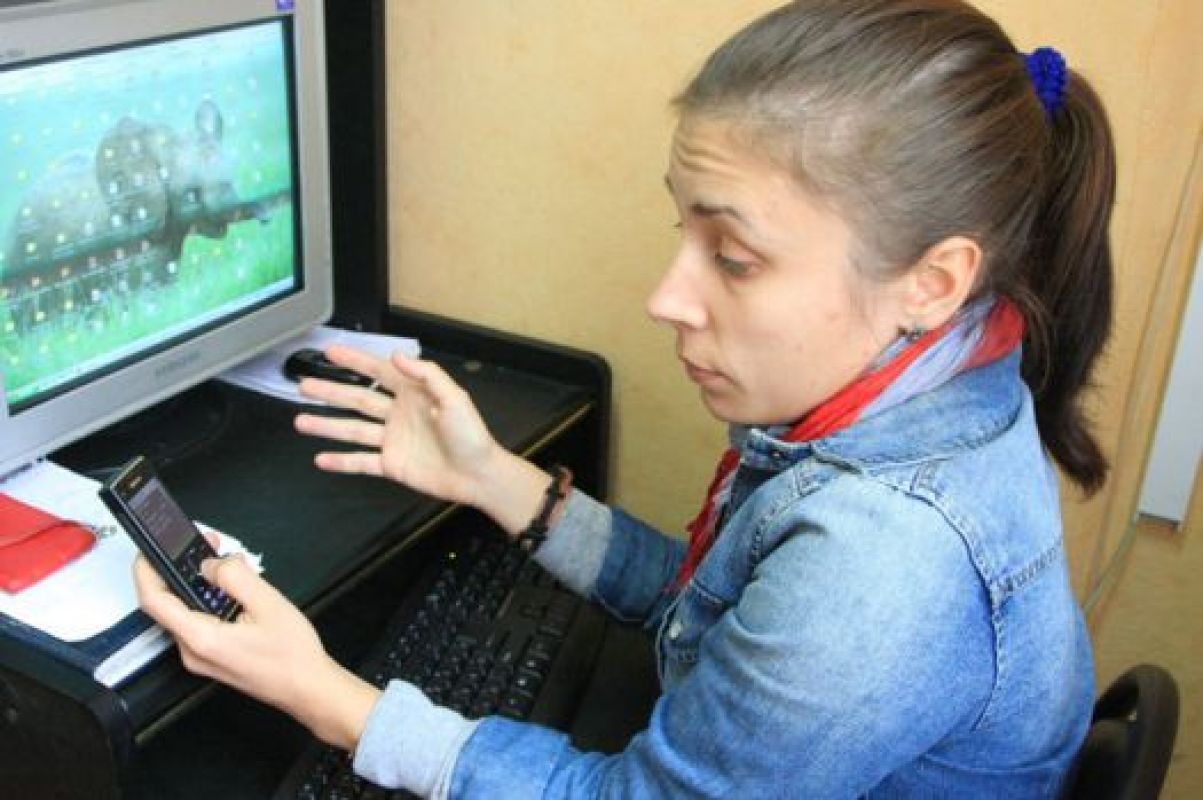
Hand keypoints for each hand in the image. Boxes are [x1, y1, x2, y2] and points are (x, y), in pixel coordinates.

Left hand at [133, 544, 378, 750]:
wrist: (307, 689)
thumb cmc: (292, 654)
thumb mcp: (268, 603)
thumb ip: (234, 577)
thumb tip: (209, 564)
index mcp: (201, 638)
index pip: (154, 601)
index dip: (146, 570)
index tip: (150, 549)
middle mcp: (192, 651)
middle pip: (169, 604)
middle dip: (182, 570)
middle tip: (206, 544)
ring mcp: (201, 657)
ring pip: (185, 611)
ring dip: (199, 584)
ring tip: (226, 563)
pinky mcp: (211, 657)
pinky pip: (198, 622)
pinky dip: (208, 600)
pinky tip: (233, 589)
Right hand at [293, 347, 550, 533]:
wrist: (478, 475)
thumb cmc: (471, 435)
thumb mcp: (454, 398)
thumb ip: (426, 375)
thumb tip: (397, 355)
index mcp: (413, 394)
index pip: (378, 372)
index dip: (355, 361)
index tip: (330, 351)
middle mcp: (398, 414)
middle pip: (357, 399)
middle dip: (330, 391)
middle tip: (303, 384)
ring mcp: (392, 440)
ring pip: (352, 429)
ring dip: (326, 425)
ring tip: (300, 420)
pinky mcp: (392, 465)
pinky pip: (361, 462)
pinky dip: (341, 461)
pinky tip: (320, 459)